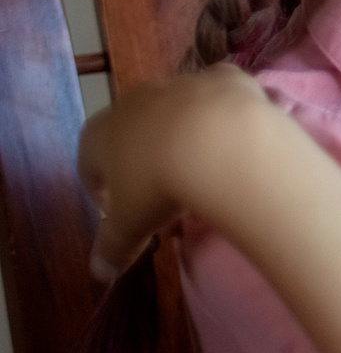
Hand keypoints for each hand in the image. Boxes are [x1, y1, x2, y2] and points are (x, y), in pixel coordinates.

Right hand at [76, 65, 271, 283]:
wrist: (220, 142)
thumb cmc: (159, 186)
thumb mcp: (131, 225)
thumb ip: (112, 248)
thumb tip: (100, 275)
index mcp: (98, 135)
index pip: (90, 166)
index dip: (105, 194)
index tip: (125, 215)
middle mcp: (134, 102)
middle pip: (135, 138)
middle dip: (148, 167)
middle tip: (170, 201)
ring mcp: (179, 84)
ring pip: (177, 115)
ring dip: (185, 139)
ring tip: (207, 175)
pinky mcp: (223, 78)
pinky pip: (221, 93)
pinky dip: (226, 111)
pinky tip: (237, 135)